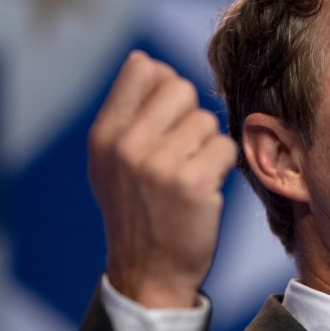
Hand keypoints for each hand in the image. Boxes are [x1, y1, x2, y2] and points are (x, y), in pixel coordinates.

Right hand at [88, 51, 236, 307]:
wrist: (149, 270)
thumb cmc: (138, 208)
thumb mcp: (113, 160)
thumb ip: (127, 111)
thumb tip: (147, 60)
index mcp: (105, 134)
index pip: (142, 68)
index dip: (165, 84)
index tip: (168, 113)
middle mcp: (127, 144)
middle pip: (181, 87)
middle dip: (190, 115)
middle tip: (182, 148)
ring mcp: (158, 163)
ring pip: (207, 119)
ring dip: (207, 144)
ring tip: (190, 172)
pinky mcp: (192, 182)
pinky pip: (225, 146)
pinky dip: (222, 165)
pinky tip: (205, 186)